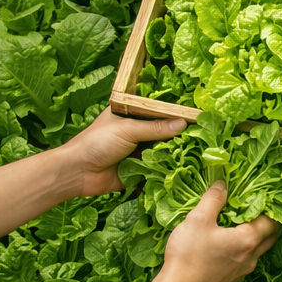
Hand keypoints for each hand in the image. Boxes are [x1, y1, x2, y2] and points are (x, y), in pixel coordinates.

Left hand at [57, 108, 186, 197]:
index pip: (158, 109)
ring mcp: (138, 150)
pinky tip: (185, 168)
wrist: (78, 172)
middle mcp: (136, 130)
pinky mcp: (138, 169)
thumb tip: (183, 124)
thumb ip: (156, 128)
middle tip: (204, 135)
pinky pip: (157, 168)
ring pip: (162, 150)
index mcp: (131, 113)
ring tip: (199, 151)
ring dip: (174, 153)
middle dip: (179, 134)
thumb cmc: (97, 142)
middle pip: (163, 130)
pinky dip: (167, 169)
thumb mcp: (128, 130)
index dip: (175, 112)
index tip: (197, 114)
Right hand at [161, 182, 277, 281]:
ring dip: (255, 236)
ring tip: (241, 223)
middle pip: (270, 236)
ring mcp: (242, 271)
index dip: (270, 208)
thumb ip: (213, 199)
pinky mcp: (232, 280)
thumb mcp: (198, 219)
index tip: (263, 197)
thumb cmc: (189, 255)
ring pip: (258, 250)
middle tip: (256, 208)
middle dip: (267, 222)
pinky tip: (228, 242)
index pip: (272, 221)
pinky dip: (244, 249)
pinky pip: (246, 260)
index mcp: (248, 240)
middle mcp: (251, 257)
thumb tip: (222, 184)